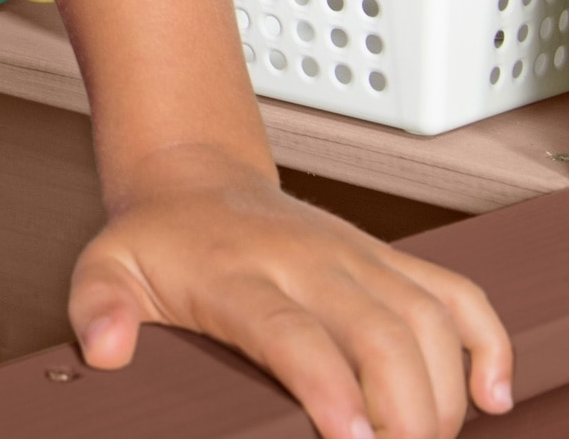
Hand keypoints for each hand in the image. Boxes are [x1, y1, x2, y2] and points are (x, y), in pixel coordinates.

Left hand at [69, 145, 512, 438]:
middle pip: (380, 334)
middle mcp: (307, 259)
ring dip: (442, 395)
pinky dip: (486, 344)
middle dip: (405, 412)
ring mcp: (354, 256)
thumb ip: (98, 306)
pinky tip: (489, 398)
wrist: (192, 176)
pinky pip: (457, 295)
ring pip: (426, 321)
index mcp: (238, 271)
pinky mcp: (388, 260)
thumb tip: (105, 351)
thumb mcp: (107, 266)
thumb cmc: (157, 240)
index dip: (328, 387)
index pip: (293, 332)